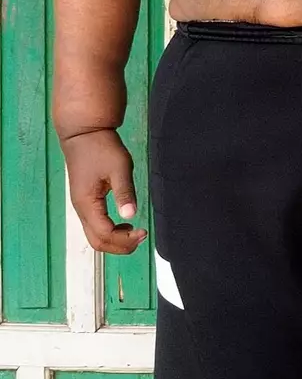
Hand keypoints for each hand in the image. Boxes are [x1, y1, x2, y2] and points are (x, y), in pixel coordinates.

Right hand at [62, 127, 145, 255]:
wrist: (83, 133)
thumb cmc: (101, 147)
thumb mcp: (118, 168)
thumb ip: (124, 192)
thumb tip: (130, 214)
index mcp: (87, 203)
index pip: (104, 234)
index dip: (125, 239)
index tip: (144, 232)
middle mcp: (81, 209)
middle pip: (97, 242)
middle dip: (120, 246)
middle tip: (141, 237)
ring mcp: (81, 206)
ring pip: (95, 236)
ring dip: (115, 240)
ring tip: (135, 232)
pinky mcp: (85, 201)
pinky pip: (95, 226)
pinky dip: (110, 232)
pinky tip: (125, 224)